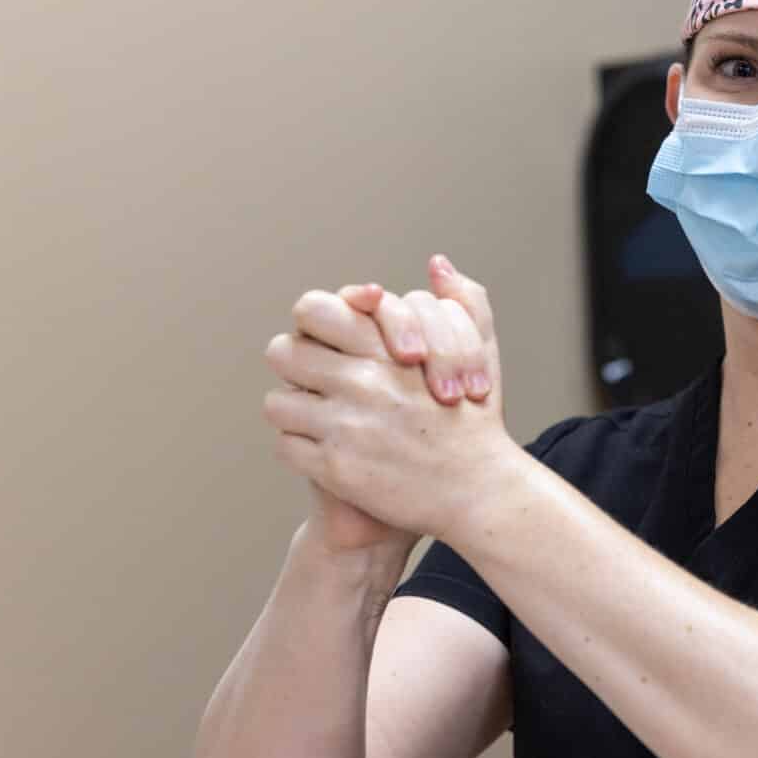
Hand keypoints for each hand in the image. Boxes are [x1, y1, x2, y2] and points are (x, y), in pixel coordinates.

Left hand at [261, 259, 514, 539]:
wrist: (478, 493)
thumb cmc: (477, 422)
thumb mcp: (481, 352)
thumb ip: (463, 302)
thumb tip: (437, 264)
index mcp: (389, 349)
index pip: (313, 310)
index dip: (312, 322)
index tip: (326, 339)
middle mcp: (362, 383)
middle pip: (282, 352)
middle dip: (295, 363)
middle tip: (313, 377)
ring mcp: (345, 427)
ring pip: (276, 402)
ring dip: (293, 409)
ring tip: (315, 417)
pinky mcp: (335, 469)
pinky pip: (285, 446)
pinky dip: (299, 447)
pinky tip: (323, 449)